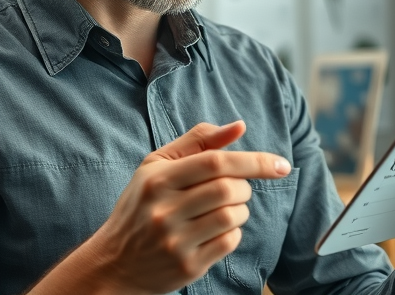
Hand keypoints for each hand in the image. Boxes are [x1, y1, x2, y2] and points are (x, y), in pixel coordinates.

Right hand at [79, 121, 289, 293]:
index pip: (215, 162)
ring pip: (233, 216)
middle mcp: (164, 210)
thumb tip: (239, 126)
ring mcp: (175, 241)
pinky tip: (216, 230)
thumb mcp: (157, 166)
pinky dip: (233, 232)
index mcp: (157, 180)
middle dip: (244, 186)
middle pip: (228, 189)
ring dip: (240, 209)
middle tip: (235, 188)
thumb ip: (197, 142)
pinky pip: (229, 242)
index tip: (280, 164)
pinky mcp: (186, 266)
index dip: (253, 160)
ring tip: (225, 208)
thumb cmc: (141, 206)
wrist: (114, 263)